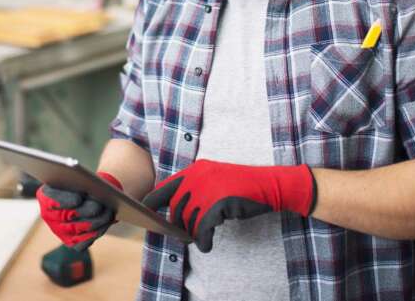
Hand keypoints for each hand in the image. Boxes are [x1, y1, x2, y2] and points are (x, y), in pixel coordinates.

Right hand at [36, 172, 121, 250]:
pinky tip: (106, 223)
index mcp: (46, 196)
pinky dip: (96, 233)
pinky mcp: (71, 242)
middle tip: (98, 206)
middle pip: (66, 216)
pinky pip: (82, 243)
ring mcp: (59, 231)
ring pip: (77, 229)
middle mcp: (50, 216)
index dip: (63, 201)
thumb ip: (77, 180)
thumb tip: (87, 190)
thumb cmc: (82, 182)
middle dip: (85, 211)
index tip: (78, 199)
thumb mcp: (78, 177)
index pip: (50, 199)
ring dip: (95, 221)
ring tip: (107, 214)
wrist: (89, 193)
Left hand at [142, 159, 315, 252]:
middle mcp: (198, 177)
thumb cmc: (242, 186)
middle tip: (187, 235)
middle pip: (176, 208)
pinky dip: (203, 241)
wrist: (269, 185)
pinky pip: (203, 229)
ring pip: (189, 220)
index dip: (153, 202)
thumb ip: (195, 190)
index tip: (145, 213)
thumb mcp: (215, 180)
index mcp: (195, 170)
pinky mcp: (218, 203)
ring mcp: (208, 189)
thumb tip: (175, 214)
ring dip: (194, 234)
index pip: (164, 187)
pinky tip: (207, 245)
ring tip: (202, 239)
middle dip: (179, 225)